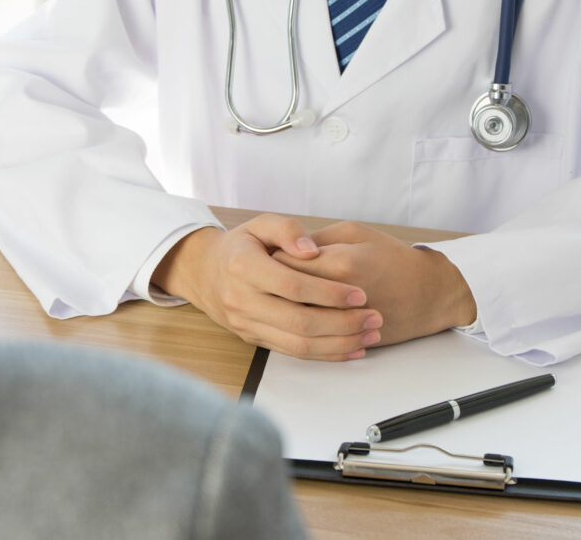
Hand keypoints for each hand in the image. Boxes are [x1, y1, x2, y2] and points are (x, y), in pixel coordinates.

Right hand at [151, 214, 383, 360]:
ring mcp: (247, 325)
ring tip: (370, 335)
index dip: (328, 292)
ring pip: (298, 345)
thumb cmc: (241, 245)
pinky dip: (326, 354)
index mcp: (243, 267)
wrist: (205, 273)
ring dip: (339, 343)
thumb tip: (311, 249)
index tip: (360, 293)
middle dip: (342, 323)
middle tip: (375, 317)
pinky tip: (352, 349)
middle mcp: (241, 300)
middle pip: (298, 321)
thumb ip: (286, 229)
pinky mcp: (255, 340)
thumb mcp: (259, 224)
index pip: (292, 286)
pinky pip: (293, 354)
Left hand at [271, 222, 475, 346]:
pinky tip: (297, 317)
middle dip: (272, 286)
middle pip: (285, 295)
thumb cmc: (392, 257)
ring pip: (294, 322)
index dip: (272, 258)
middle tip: (270, 277)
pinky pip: (311, 340)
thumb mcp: (354, 233)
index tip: (270, 253)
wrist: (429, 294)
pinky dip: (298, 330)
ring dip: (282, 310)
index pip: (284, 262)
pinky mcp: (346, 341)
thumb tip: (283, 250)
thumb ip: (316, 239)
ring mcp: (344, 323)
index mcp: (340, 263)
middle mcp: (339, 296)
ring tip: (280, 297)